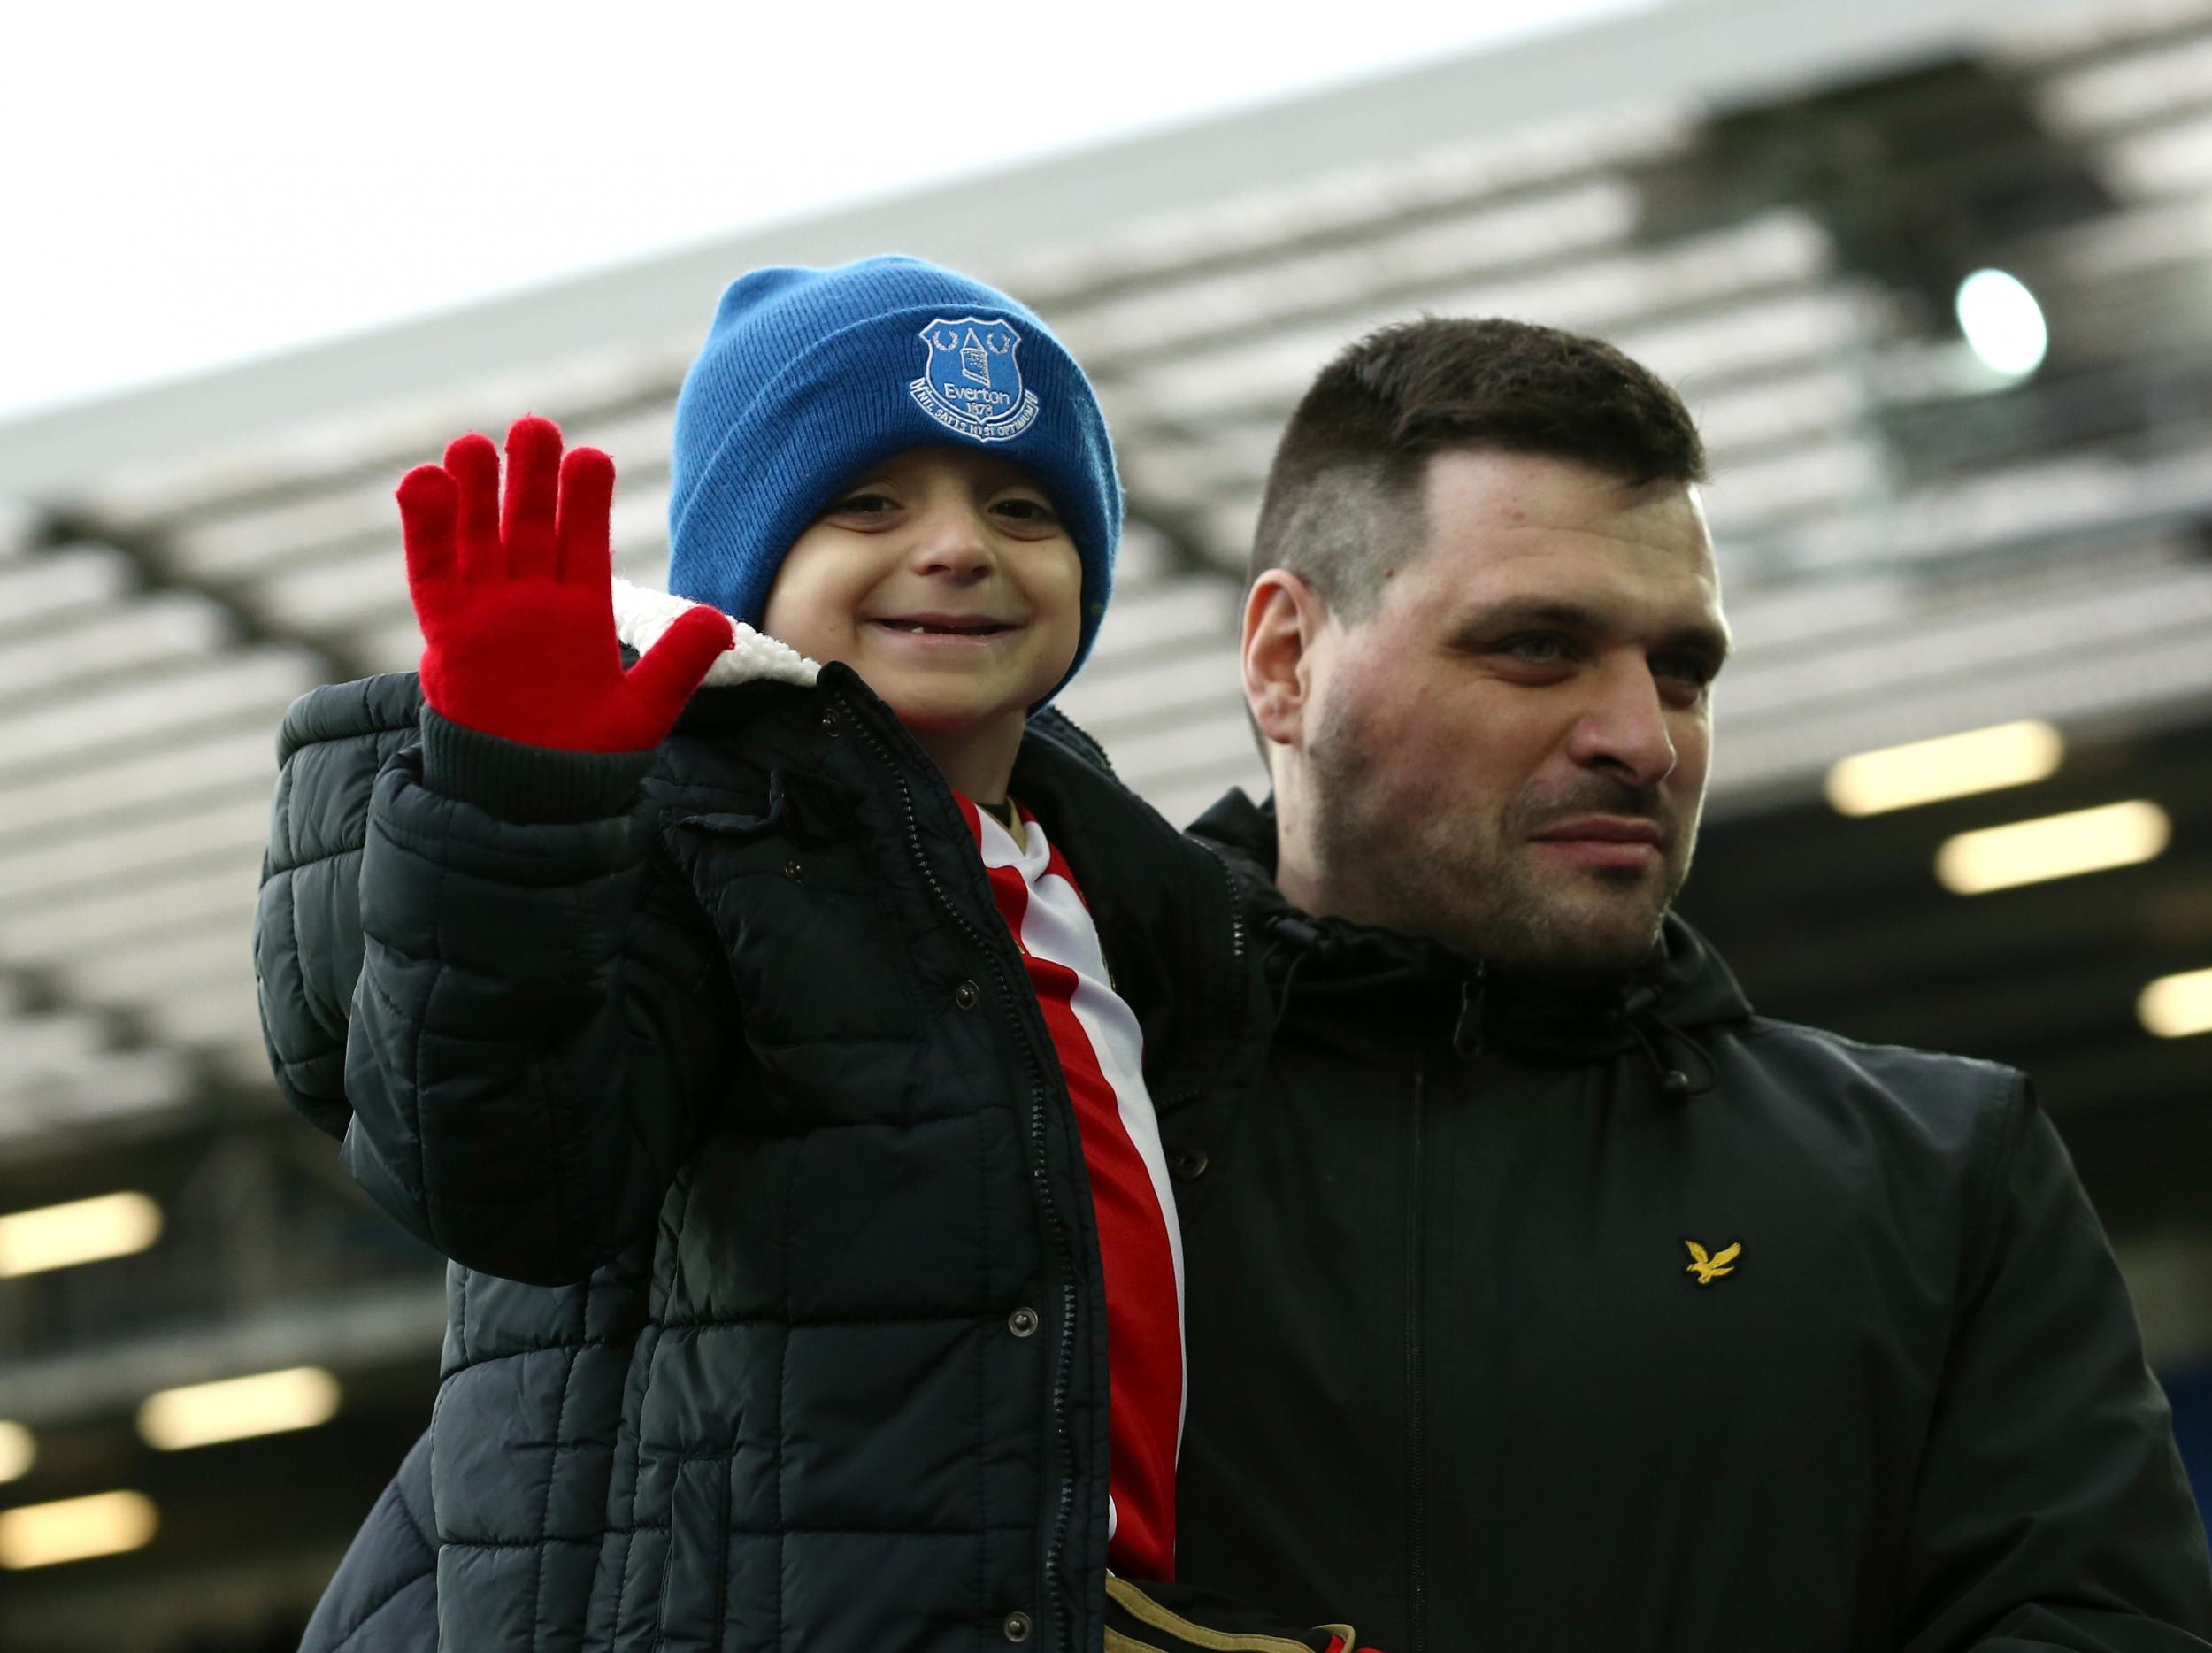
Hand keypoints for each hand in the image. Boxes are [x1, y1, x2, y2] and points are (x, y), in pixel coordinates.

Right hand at [399, 415, 732, 751]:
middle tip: (534, 426)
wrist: (532, 795)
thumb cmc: (587, 753)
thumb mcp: (644, 710)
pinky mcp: (446, 630)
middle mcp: (531, 599)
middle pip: (528, 525)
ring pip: (477, 537)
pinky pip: (431, 571)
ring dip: (474, 491)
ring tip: (473, 443)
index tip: (591, 458)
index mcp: (581, 609)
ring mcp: (486, 610)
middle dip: (530, 478)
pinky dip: (425, 529)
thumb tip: (719, 621)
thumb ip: (677, 663)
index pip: (584, 541)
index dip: (585, 500)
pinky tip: (424, 481)